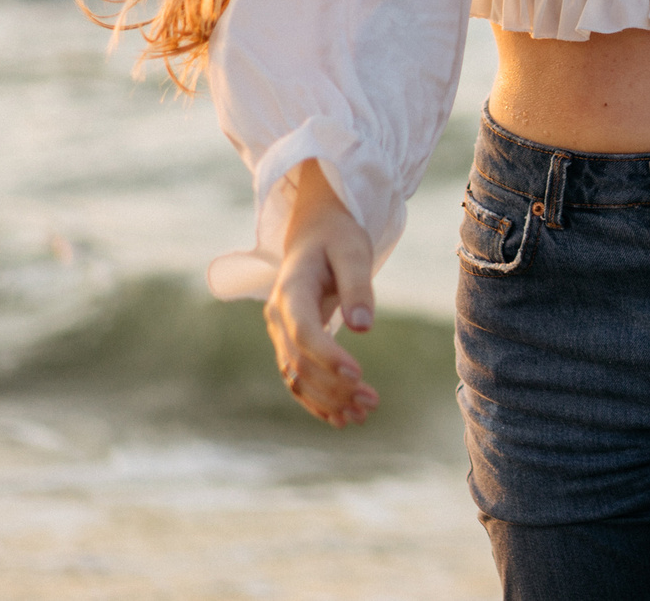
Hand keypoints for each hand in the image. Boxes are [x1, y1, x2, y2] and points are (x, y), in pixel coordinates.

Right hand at [267, 159, 380, 427]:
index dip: (328, 356)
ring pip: (296, 376)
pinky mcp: (290, 342)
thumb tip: (363, 327)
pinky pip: (297, 377)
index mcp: (291, 289)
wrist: (314, 231)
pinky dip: (317, 399)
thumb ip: (357, 286)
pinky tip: (342, 418)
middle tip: (371, 403)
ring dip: (327, 399)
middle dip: (334, 386)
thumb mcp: (353, 250)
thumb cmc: (337, 236)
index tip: (358, 374)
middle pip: (300, 361)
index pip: (304, 331)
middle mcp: (277, 315)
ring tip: (363, 415)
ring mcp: (279, 332)